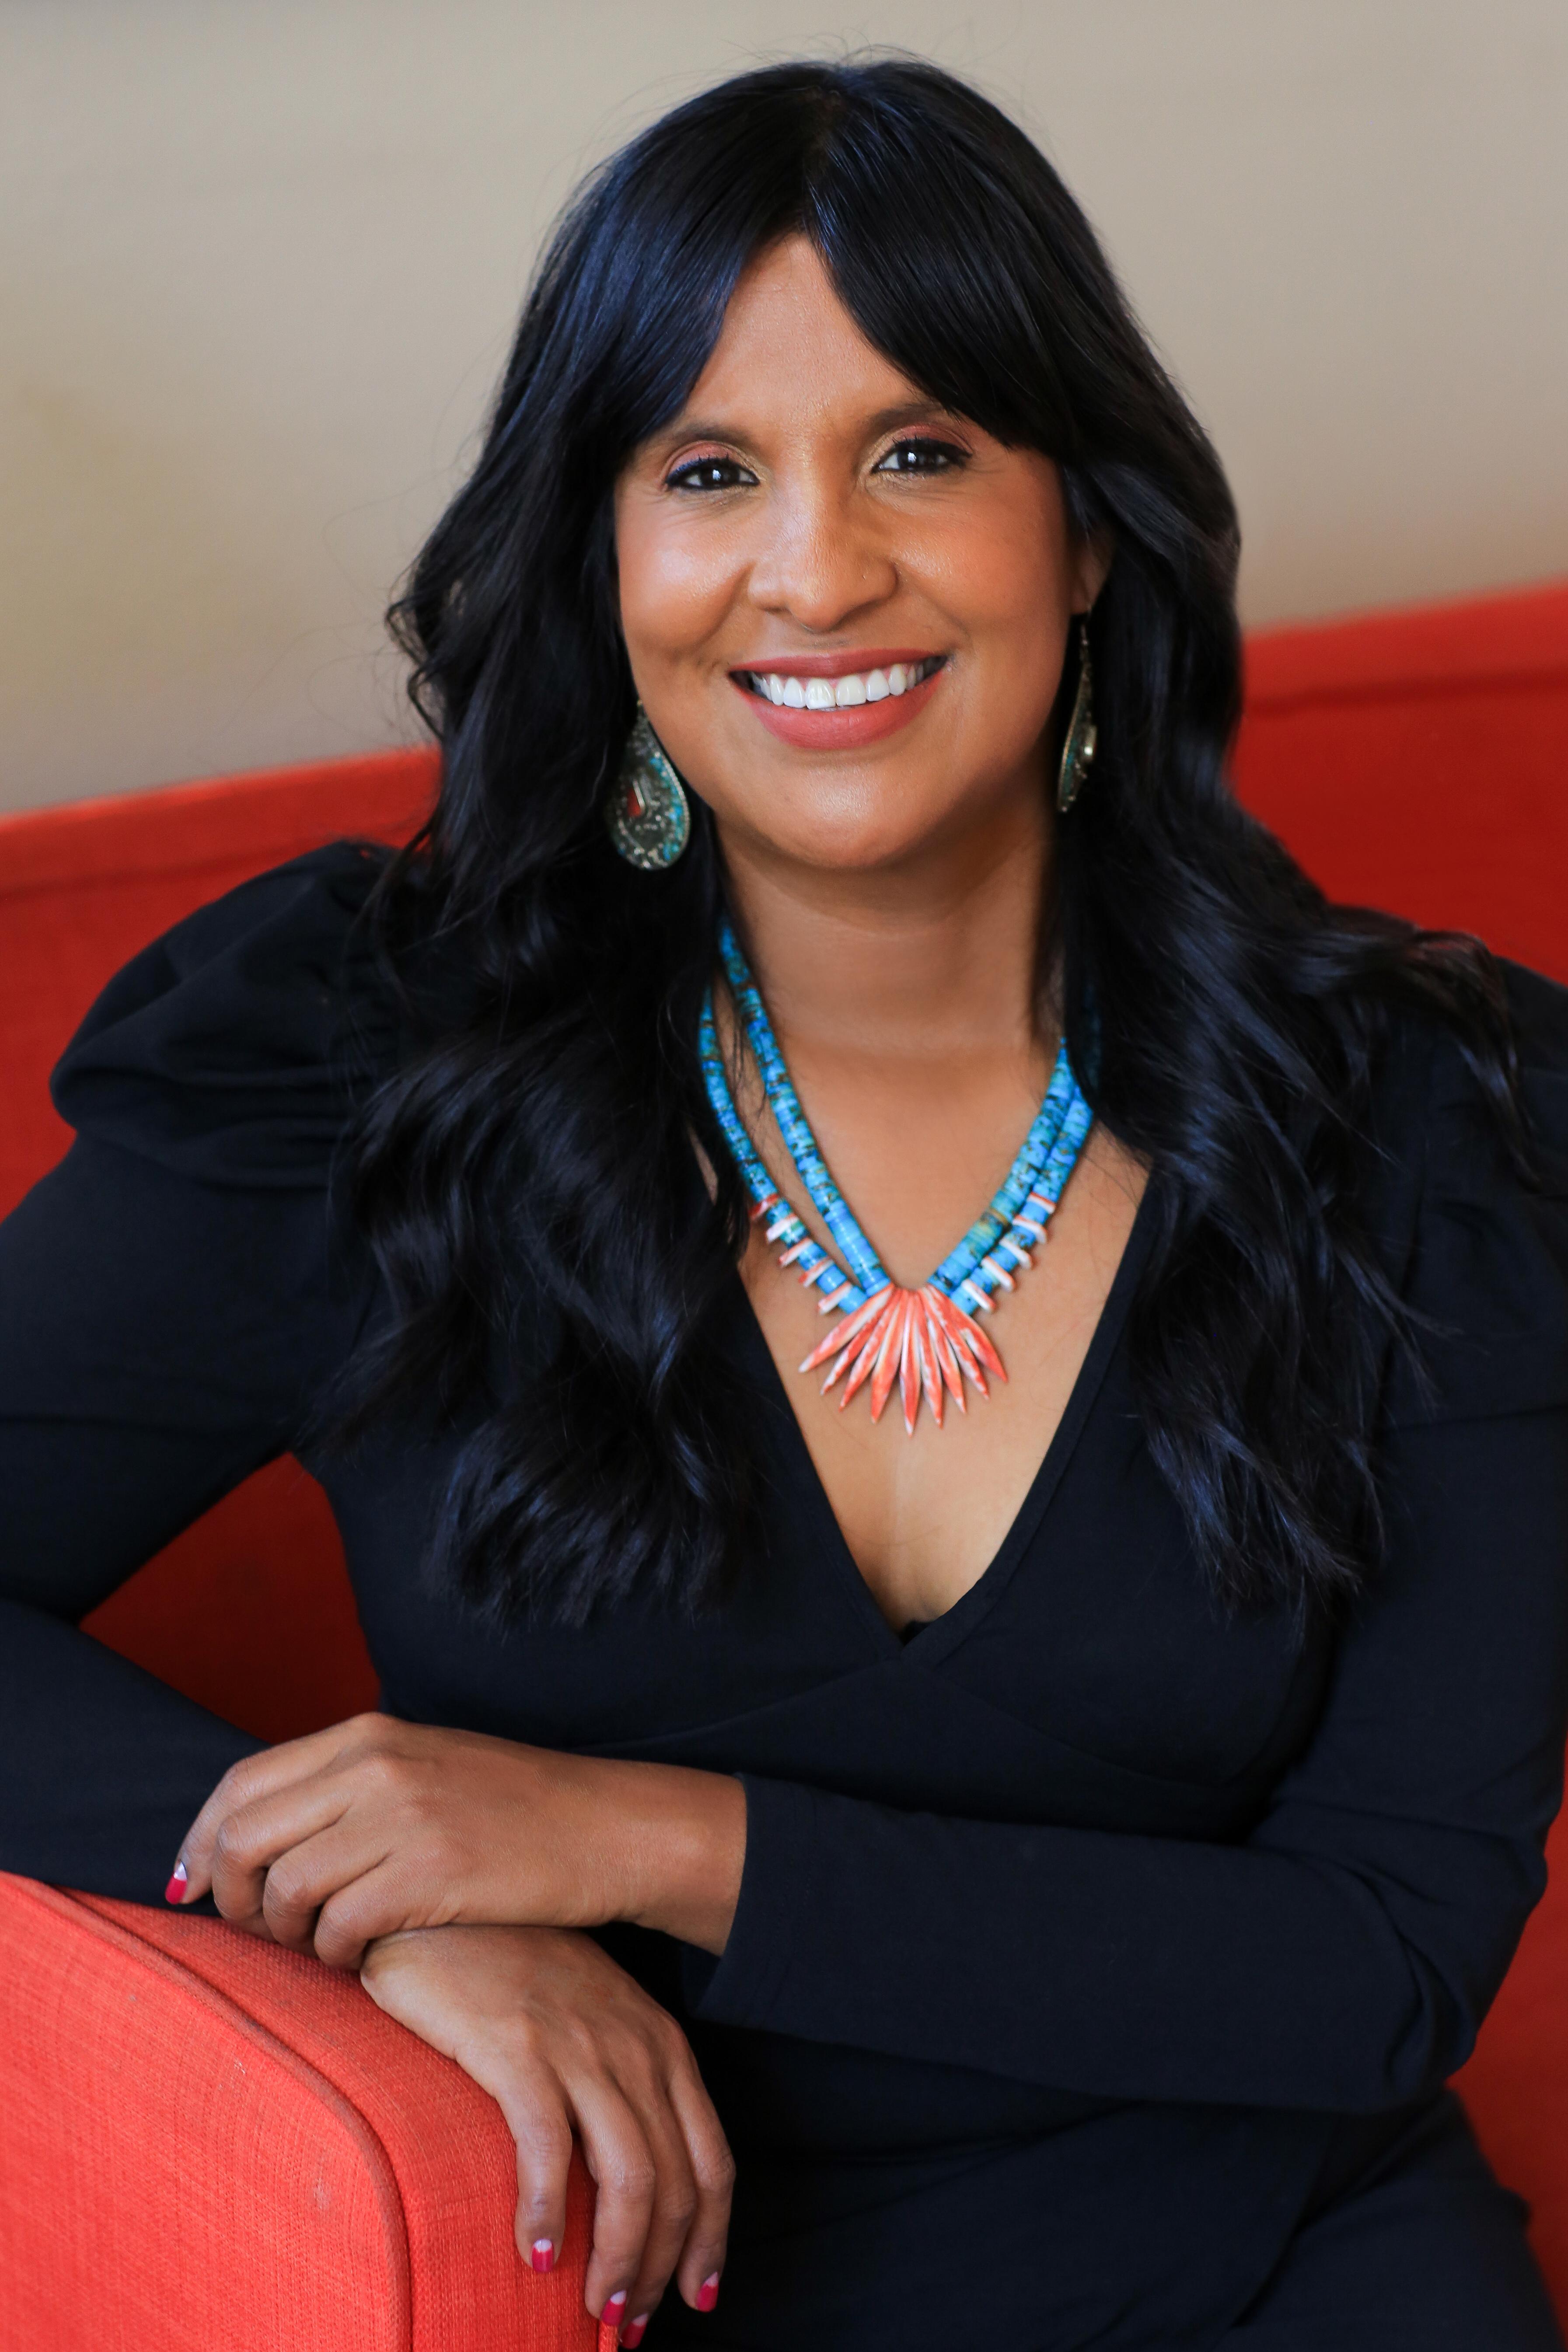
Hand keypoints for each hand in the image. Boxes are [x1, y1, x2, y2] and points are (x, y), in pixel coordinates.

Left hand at [169, 1712, 745, 1967]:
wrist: (605, 1827)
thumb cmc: (511, 1809)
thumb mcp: (421, 1767)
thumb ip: (346, 1785)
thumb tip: (259, 1833)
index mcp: (366, 1736)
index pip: (240, 1784)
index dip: (199, 1841)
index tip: (187, 1889)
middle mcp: (375, 1766)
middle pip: (245, 1836)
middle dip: (229, 1896)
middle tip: (251, 1930)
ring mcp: (404, 1817)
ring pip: (285, 1887)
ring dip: (282, 1932)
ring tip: (312, 1945)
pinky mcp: (432, 1872)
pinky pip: (340, 1926)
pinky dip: (334, 1953)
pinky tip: (358, 1957)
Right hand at [360, 1923, 731, 2340]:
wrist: (449, 1896)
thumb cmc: (509, 1963)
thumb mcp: (586, 2017)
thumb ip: (611, 2083)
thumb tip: (617, 2177)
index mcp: (659, 2043)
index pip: (712, 2159)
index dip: (711, 2238)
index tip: (698, 2295)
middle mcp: (633, 2047)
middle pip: (676, 2181)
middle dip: (660, 2266)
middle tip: (627, 2323)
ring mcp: (579, 2046)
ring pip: (629, 2176)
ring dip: (616, 2257)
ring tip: (593, 2308)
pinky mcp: (517, 2048)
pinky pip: (548, 2148)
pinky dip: (545, 2211)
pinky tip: (534, 2252)